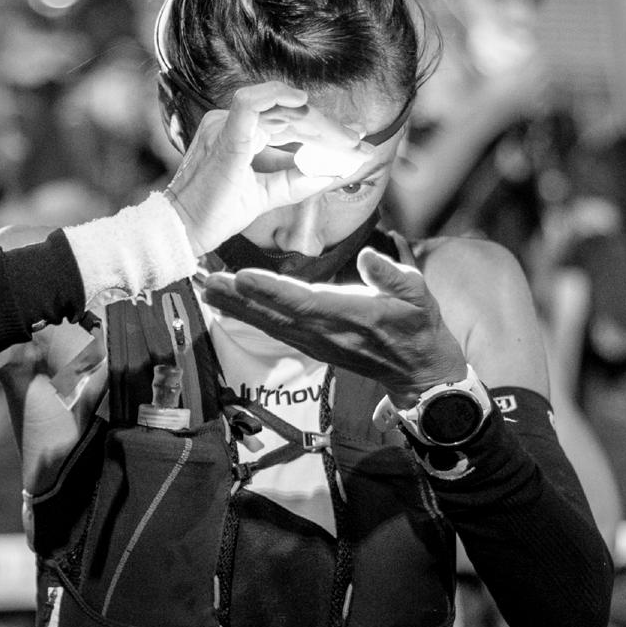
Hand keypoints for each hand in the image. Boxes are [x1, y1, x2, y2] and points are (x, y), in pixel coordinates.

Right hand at [164, 82, 372, 254]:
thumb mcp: (269, 193)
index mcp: (240, 132)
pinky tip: (301, 101)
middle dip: (327, 127)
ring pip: (279, 109)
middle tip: (357, 140)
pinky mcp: (224, 137)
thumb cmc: (219, 212)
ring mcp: (226, 125)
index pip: (288, 122)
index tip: (354, 140)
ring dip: (316, 121)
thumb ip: (299, 180)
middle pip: (289, 114)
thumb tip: (335, 172)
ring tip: (343, 136)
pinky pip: (249, 106)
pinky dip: (275, 98)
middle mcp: (232, 122)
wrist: (186, 230)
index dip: (323, 129)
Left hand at [200, 246, 467, 402]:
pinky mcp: (313, 345)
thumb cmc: (419, 326)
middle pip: (276, 315)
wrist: (418, 371)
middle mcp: (329, 333)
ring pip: (271, 324)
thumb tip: (367, 255)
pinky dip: (249, 318)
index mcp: (353, 316)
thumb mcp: (419, 294)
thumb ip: (392, 274)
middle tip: (205, 280)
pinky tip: (229, 305)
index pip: (305, 303)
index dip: (272, 291)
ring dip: (237, 308)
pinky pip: (276, 331)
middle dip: (239, 298)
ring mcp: (318, 343)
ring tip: (207, 288)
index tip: (242, 277)